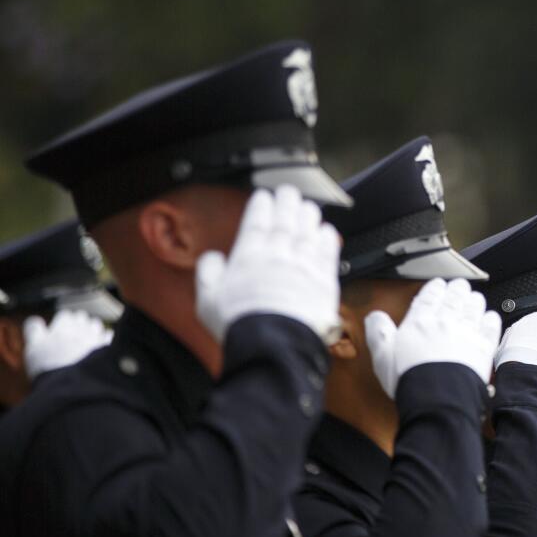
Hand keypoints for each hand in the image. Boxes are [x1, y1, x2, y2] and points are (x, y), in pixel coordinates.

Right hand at [23, 310, 112, 378]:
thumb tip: (36, 320)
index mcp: (63, 327)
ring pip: (96, 325)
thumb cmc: (50, 368)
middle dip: (78, 325)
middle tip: (72, 337)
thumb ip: (34, 331)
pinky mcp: (108, 348)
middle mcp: (82, 329)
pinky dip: (104, 339)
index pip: (65, 316)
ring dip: (92, 330)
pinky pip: (108, 336)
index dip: (62, 323)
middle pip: (82, 318)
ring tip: (86, 342)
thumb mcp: (33, 349)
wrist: (71, 387)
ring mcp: (96, 338)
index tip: (60, 331)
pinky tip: (99, 348)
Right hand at [196, 185, 340, 344]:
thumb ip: (208, 273)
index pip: (256, 222)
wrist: (274, 345)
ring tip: (307, 207)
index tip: (264, 196)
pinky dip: (327, 239)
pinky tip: (327, 232)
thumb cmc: (239, 326)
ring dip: (308, 216)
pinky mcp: (325, 283)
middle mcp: (278, 256)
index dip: (261, 206)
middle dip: (286, 203)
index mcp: (249, 257)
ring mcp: (303, 267)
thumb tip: (212, 258)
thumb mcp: (207, 300)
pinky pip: (328, 254)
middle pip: (284, 222)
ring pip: (307, 233)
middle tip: (289, 191)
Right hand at [364, 278, 501, 394]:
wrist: (437, 398)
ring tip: (474, 297)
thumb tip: (374, 317)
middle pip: (453, 300)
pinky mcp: (483, 349)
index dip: (434, 289)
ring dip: (474, 301)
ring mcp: (466, 334)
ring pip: (473, 309)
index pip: (429, 298)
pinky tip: (490, 317)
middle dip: (457, 290)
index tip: (438, 284)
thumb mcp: (382, 355)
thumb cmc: (409, 380)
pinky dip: (490, 319)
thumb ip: (378, 332)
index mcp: (419, 323)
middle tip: (460, 285)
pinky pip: (490, 328)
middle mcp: (444, 324)